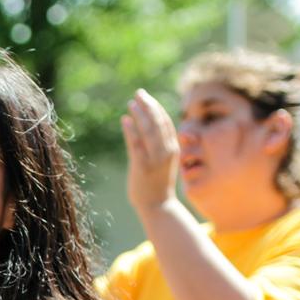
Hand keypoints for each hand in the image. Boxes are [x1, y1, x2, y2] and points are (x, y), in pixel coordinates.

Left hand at [121, 89, 179, 212]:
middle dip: (148, 106)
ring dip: (139, 115)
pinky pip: (136, 145)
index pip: (166, 123)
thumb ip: (159, 147)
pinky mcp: (142, 167)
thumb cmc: (158, 183)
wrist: (158, 205)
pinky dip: (131, 131)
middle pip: (157, 123)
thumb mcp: (163, 162)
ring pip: (148, 131)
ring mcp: (155, 159)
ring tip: (131, 103)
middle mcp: (166, 152)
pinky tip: (125, 120)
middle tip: (138, 93)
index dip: (156, 108)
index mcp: (173, 149)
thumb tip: (147, 130)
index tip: (147, 98)